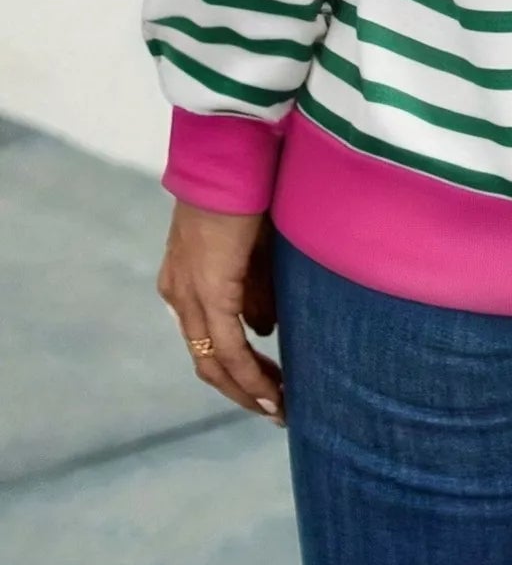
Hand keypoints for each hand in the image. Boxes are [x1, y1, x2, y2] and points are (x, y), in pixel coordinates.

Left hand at [157, 201, 285, 423]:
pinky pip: (229, 346)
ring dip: (248, 388)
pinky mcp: (210, 291)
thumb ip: (256, 289)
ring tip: (279, 407)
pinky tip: (273, 391)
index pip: (206, 338)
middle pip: (205, 360)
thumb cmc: (250, 188)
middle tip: (276, 409)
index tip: (267, 386)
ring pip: (213, 361)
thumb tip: (264, 329)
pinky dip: (250, 373)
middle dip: (242, 389)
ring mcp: (190, 294)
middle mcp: (179, 294)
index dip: (235, 368)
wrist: (233, 156)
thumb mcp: (254, 247)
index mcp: (185, 279)